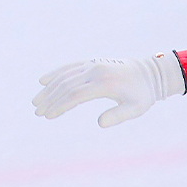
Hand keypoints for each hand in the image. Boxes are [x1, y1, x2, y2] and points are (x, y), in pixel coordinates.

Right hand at [32, 53, 185, 125]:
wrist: (150, 74)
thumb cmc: (143, 95)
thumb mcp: (136, 108)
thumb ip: (119, 115)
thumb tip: (99, 123)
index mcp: (105, 83)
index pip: (76, 95)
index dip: (60, 106)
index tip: (48, 116)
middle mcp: (96, 70)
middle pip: (66, 85)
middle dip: (50, 99)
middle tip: (37, 112)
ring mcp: (93, 64)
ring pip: (65, 75)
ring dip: (49, 88)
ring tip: (36, 102)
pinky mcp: (92, 62)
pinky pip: (70, 66)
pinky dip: (56, 73)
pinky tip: (43, 81)